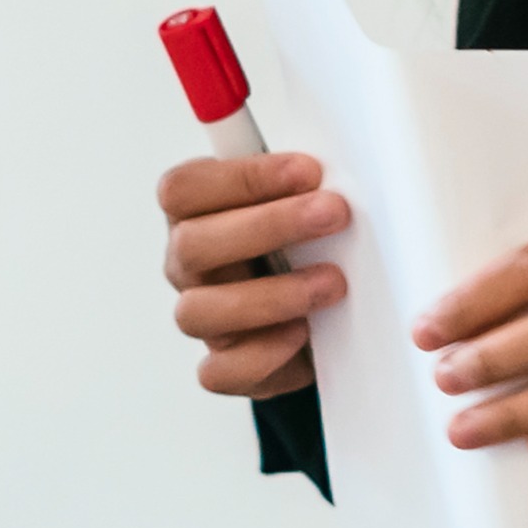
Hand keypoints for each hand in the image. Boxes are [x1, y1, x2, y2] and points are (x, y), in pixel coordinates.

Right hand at [156, 150, 351, 403]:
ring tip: (331, 283)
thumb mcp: (301, 197)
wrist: (315, 309)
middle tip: (333, 215)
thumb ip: (303, 178)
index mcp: (194, 212)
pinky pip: (220, 371)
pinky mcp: (224, 364)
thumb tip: (342, 156)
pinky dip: (263, 354)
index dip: (243, 177)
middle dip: (269, 226)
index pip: (185, 188)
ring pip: (199, 312)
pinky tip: (302, 334)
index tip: (308, 171)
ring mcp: (201, 316)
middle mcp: (187, 263)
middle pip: (192, 244)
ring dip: (272, 295)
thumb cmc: (303, 240)